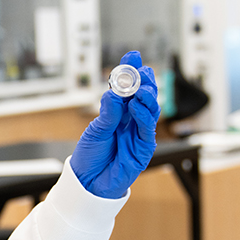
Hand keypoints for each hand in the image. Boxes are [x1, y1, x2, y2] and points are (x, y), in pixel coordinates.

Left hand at [71, 51, 159, 198]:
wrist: (88, 183)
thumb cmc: (91, 156)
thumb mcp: (96, 130)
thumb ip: (107, 113)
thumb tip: (114, 94)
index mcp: (119, 113)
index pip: (128, 88)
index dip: (132, 71)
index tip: (133, 56)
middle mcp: (131, 121)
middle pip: (144, 96)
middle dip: (145, 81)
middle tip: (141, 70)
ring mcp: (139, 134)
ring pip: (151, 110)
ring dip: (148, 96)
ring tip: (140, 88)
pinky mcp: (143, 149)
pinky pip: (148, 129)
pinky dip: (143, 116)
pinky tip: (137, 106)